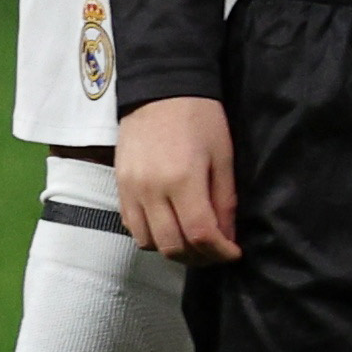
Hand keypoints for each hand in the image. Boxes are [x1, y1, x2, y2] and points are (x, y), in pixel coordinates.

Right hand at [114, 98, 238, 264]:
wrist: (159, 93)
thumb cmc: (200, 119)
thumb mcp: (222, 156)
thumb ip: (224, 199)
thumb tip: (227, 235)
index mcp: (182, 180)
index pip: (200, 234)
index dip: (219, 252)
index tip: (233, 253)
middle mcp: (151, 191)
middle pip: (172, 246)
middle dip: (199, 257)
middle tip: (216, 253)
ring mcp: (130, 191)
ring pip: (149, 242)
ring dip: (174, 249)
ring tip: (194, 243)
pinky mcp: (119, 188)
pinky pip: (132, 227)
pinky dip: (152, 236)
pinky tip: (170, 227)